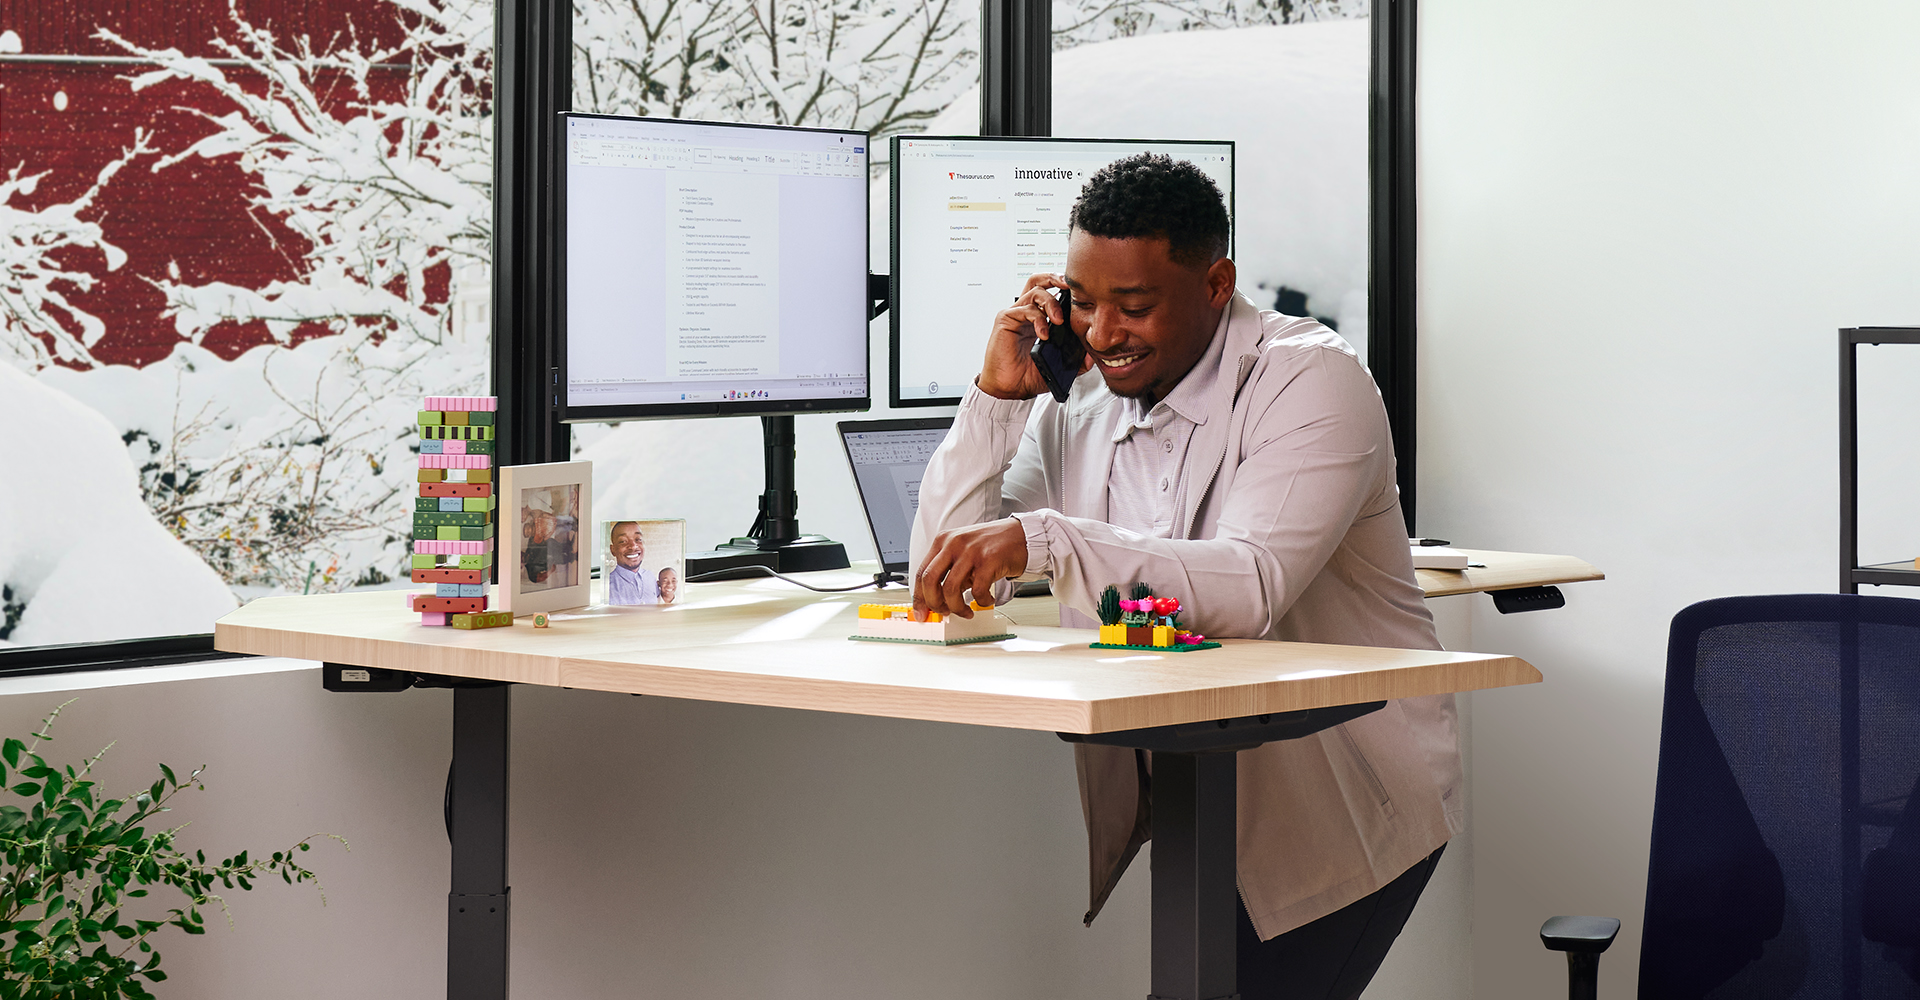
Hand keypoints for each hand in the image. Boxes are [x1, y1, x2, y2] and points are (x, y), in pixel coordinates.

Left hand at [912, 518, 1028, 619]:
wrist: (1022, 536)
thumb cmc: (993, 546)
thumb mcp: (963, 552)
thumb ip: (949, 571)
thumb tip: (936, 600)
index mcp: (943, 541)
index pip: (921, 572)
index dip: (919, 597)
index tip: (921, 612)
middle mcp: (954, 544)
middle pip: (930, 580)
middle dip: (934, 603)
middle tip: (944, 613)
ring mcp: (970, 551)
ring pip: (950, 589)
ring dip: (957, 607)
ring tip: (966, 611)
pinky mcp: (988, 560)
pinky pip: (977, 591)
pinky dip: (981, 601)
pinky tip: (986, 599)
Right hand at [975, 273, 1091, 399]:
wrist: (1010, 388)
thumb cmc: (1027, 376)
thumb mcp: (1058, 366)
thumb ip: (1075, 361)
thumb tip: (1091, 357)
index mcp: (1037, 318)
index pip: (1050, 293)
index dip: (1064, 289)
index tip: (1080, 293)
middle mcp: (1025, 312)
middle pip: (1039, 281)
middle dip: (1056, 278)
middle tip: (1070, 287)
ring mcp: (1015, 314)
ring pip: (1035, 291)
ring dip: (1052, 302)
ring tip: (1060, 320)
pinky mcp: (1005, 319)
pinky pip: (1025, 309)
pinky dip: (1038, 319)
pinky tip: (1044, 334)